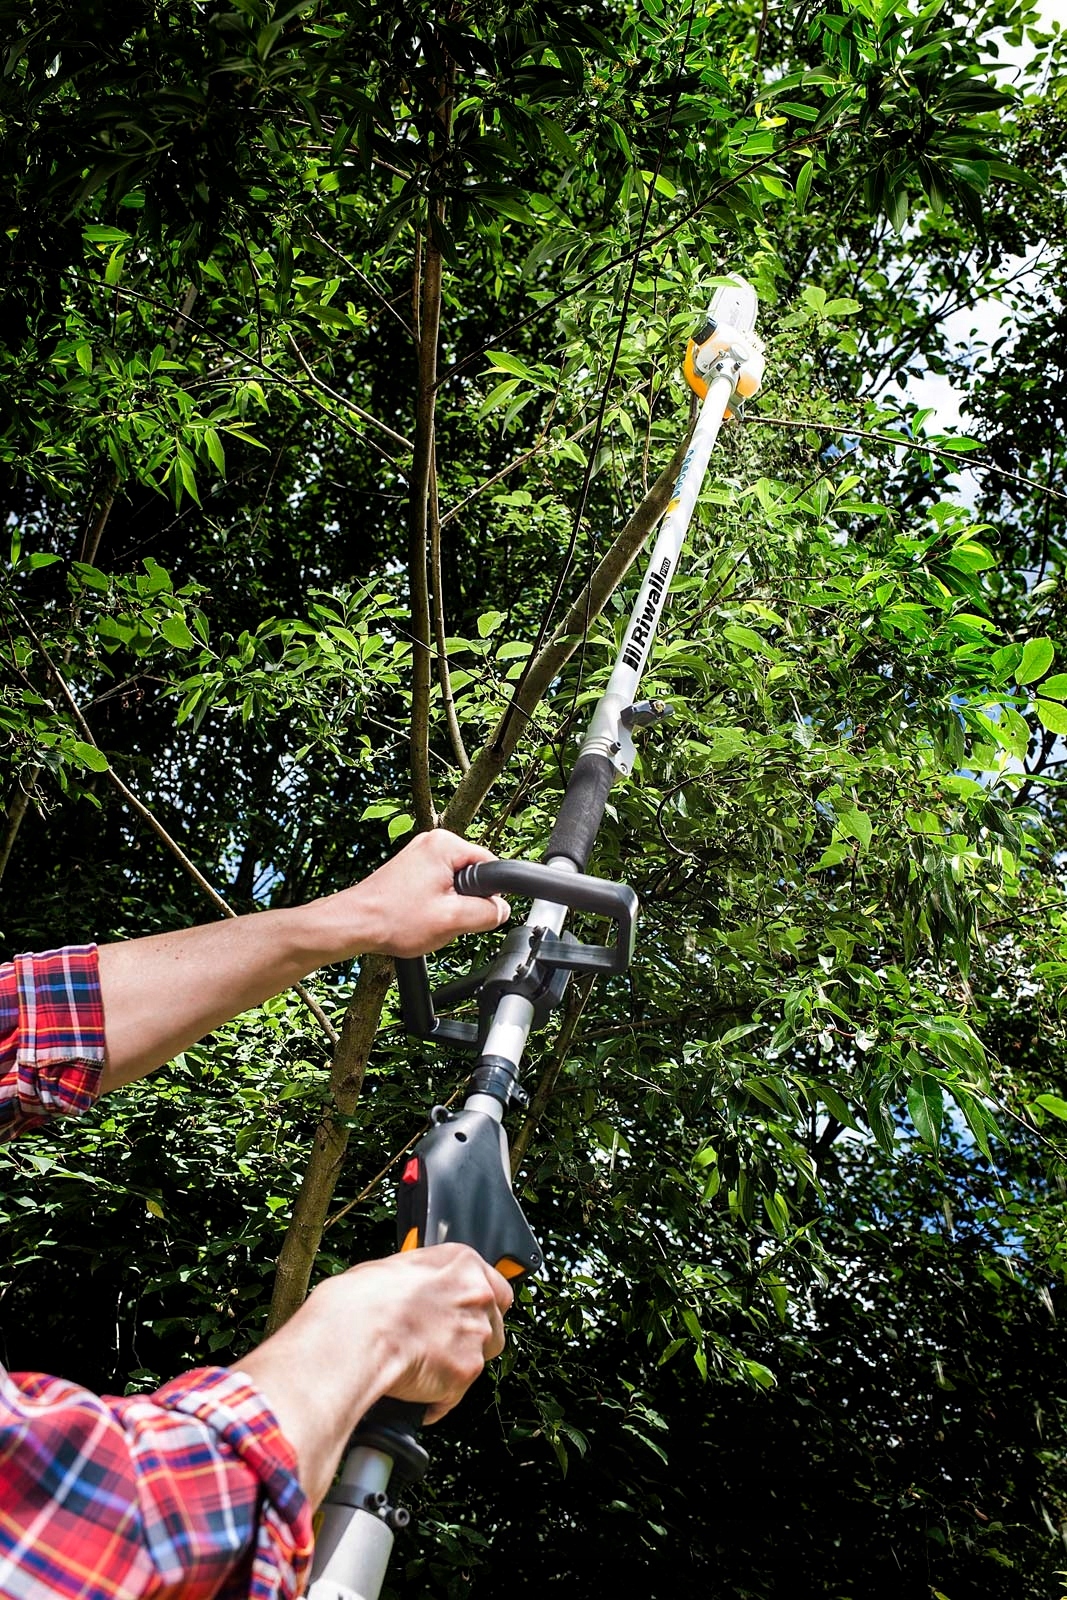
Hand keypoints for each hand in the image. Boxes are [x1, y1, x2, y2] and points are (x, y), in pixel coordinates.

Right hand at [235, 1243, 512, 1505]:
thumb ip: (421, 1282)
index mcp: (461, 1263)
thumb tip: (412, 1293)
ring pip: (477, 1361)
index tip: (464, 1316)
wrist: (353, 1335)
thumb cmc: (360, 1300)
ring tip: (419, 1369)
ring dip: (454, 1367)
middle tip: (436, 1345)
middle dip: (469, 1340)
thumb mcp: (392, 1269)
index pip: (497, 1288)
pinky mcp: (465, 1373)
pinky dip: (434, 1399)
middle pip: (492, 1327)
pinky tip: (409, 1392)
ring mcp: (475, 1335)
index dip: (480, 1307)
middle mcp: (477, 1296)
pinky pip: (453, 1395)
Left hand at [325, 828, 510, 960]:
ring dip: (448, 905)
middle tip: (443, 918)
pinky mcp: (410, 869)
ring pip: (455, 884)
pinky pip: (438, 886)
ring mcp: (419, 854)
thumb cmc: (393, 918)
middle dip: (465, 901)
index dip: (487, 895)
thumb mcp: (453, 920)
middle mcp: (432, 842)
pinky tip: (418, 916)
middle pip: (472, 875)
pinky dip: (434, 904)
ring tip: (426, 918)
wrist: (355, 923)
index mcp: (445, 844)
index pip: (490, 866)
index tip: (470, 912)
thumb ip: (487, 913)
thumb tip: (501, 909)